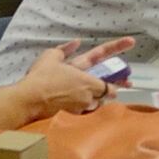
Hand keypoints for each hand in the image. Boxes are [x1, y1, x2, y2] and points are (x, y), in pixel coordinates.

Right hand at [11, 39, 128, 117]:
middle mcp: (86, 93)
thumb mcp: (51, 56)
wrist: (29, 100)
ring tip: (93, 92)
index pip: (108, 80)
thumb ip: (65, 49)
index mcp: (84, 77)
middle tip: (125, 83)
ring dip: (97, 98)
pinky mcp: (72, 116)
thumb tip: (76, 42)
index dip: (119, 76)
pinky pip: (84, 111)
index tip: (129, 70)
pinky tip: (78, 103)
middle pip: (106, 93)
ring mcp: (80, 106)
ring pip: (95, 103)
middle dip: (114, 88)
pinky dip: (85, 106)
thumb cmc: (40, 78)